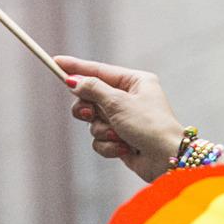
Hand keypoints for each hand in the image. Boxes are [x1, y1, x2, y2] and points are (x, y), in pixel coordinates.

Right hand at [56, 55, 185, 182]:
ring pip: (94, 122)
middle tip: (90, 114)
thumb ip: (94, 90)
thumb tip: (75, 81)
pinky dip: (108, 146)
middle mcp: (130, 98)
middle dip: (90, 110)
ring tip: (118, 136)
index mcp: (135, 82)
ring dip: (103, 131)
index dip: (77, 67)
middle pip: (92, 97)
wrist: (167, 160)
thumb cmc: (149, 126)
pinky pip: (100, 140)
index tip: (55, 62)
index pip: (99, 71)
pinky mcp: (121, 139)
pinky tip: (124, 149)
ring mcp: (125, 120)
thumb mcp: (119, 103)